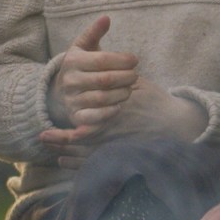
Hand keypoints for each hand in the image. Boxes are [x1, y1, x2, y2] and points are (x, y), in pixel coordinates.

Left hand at [39, 77, 208, 168]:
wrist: (177, 125)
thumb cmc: (156, 102)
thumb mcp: (136, 83)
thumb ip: (114, 74)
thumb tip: (96, 56)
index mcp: (113, 110)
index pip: (84, 116)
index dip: (64, 120)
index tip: (45, 122)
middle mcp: (112, 129)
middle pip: (78, 139)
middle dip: (58, 138)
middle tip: (41, 136)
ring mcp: (116, 145)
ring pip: (83, 153)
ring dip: (64, 150)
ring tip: (48, 147)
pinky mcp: (121, 155)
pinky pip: (94, 163)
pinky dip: (76, 164)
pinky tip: (62, 160)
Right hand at [45, 15, 138, 128]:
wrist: (58, 93)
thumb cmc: (79, 66)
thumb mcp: (83, 47)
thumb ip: (94, 32)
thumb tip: (106, 17)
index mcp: (72, 61)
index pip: (102, 60)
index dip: (122, 60)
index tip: (135, 60)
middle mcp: (70, 81)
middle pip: (106, 80)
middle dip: (126, 77)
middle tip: (135, 75)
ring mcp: (72, 100)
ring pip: (103, 98)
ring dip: (122, 94)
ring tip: (129, 88)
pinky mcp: (76, 117)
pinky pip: (96, 116)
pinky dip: (111, 111)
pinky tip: (119, 104)